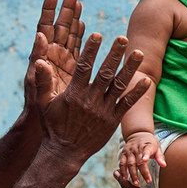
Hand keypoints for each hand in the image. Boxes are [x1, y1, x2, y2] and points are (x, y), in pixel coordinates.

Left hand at [26, 0, 85, 110]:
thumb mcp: (37, 87)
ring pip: (70, 35)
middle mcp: (52, 56)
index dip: (48, 11)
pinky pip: (78, 48)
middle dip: (65, 10)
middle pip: (60, 28)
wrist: (44, 124)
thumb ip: (39, 64)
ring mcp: (63, 61)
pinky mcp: (73, 70)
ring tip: (78, 2)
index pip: (45, 28)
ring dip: (74, 19)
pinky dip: (81, 36)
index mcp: (42, 57)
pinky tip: (85, 25)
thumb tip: (39, 36)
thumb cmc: (37, 108)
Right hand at [37, 33, 149, 164]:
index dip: (91, 50)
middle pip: (105, 73)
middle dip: (115, 54)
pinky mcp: (112, 121)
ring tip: (140, 53)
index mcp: (74, 94)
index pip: (84, 67)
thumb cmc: (52, 126)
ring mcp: (103, 111)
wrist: (64, 153)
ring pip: (119, 86)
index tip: (97, 34)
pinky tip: (147, 81)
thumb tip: (39, 61)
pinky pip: (127, 105)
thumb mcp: (43, 103)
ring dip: (130, 69)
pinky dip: (137, 93)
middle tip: (123, 38)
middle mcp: (90, 101)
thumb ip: (43, 81)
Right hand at [119, 131, 166, 186]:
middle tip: (146, 182)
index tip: (145, 160)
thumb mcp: (157, 147)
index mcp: (147, 145)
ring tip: (135, 183)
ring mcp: (129, 151)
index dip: (146, 155)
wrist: (138, 134)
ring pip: (130, 164)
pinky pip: (122, 163)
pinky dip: (123, 171)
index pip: (147, 150)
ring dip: (132, 174)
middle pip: (138, 161)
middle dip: (142, 172)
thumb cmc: (150, 143)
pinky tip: (125, 178)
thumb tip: (164, 165)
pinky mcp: (123, 153)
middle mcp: (137, 148)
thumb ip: (160, 156)